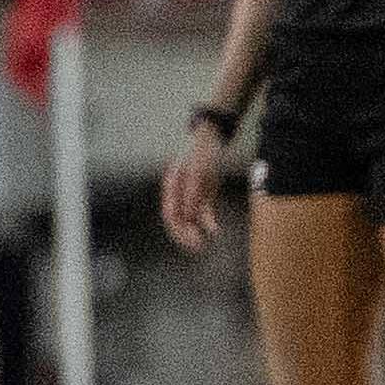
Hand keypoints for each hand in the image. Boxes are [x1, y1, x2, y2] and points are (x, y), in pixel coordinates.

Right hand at [161, 122, 227, 250]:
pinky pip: (203, 211)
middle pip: (177, 218)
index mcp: (172, 186)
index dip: (178, 229)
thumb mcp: (199, 171)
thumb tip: (188, 215)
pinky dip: (207, 221)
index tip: (188, 239)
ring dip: (194, 231)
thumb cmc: (202, 152)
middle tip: (196, 246)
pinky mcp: (203, 193)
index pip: (170, 213)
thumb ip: (193, 192)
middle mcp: (179, 191)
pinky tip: (214, 230)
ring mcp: (191, 192)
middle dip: (184, 234)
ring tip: (201, 244)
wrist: (211, 138)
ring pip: (189, 217)